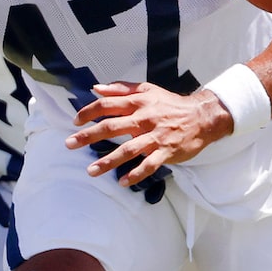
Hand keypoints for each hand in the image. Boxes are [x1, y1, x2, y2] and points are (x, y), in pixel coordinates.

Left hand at [68, 80, 230, 184]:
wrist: (201, 116)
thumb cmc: (170, 104)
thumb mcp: (147, 90)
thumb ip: (121, 89)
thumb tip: (96, 88)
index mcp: (138, 102)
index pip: (107, 105)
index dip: (89, 112)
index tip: (75, 122)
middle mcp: (144, 119)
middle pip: (111, 127)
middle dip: (88, 137)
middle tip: (69, 145)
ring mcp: (156, 136)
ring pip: (128, 149)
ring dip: (108, 161)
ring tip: (91, 171)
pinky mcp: (167, 151)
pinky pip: (150, 164)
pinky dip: (136, 174)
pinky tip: (123, 182)